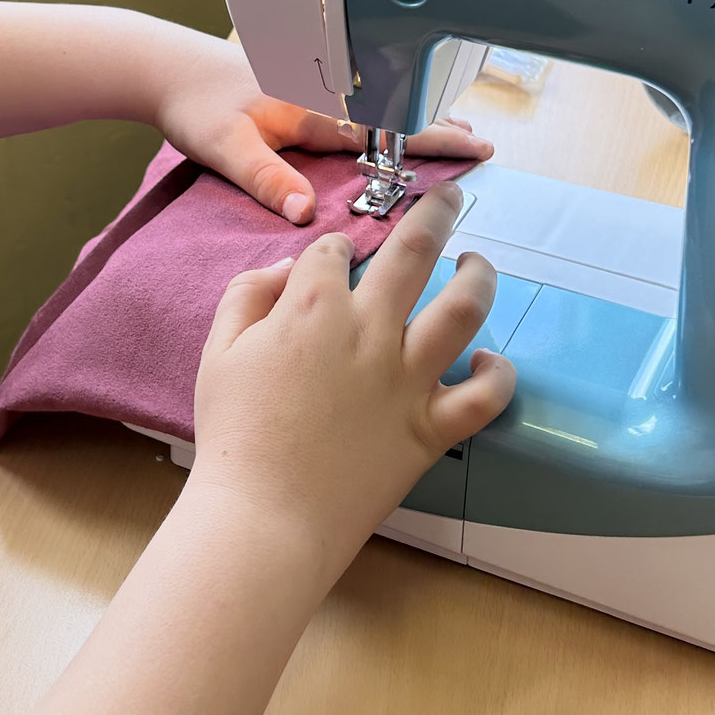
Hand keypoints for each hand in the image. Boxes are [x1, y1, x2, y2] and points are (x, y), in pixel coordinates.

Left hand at [153, 35, 490, 224]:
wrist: (166, 68)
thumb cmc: (194, 104)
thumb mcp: (224, 145)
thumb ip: (265, 177)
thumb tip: (306, 212)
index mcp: (312, 102)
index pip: (384, 124)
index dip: (430, 137)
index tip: (470, 146)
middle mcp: (321, 90)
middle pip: (394, 108)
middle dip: (438, 122)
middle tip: (481, 143)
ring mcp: (314, 86)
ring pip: (381, 101)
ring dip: (417, 113)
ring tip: (456, 129)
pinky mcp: (302, 88)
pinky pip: (360, 100)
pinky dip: (389, 108)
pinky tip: (398, 118)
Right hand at [187, 184, 515, 580]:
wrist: (263, 516)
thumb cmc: (235, 436)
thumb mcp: (218, 351)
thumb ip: (249, 296)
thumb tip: (289, 269)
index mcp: (312, 308)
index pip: (334, 250)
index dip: (335, 248)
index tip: (335, 260)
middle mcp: (369, 331)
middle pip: (416, 249)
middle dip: (436, 212)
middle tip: (448, 197)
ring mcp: (407, 379)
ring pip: (466, 307)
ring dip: (479, 275)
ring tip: (478, 263)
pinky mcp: (431, 428)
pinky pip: (485, 396)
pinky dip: (497, 374)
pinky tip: (488, 360)